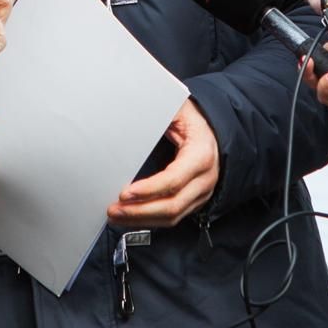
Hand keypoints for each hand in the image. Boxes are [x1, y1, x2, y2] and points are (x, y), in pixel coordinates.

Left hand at [110, 99, 222, 227]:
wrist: (214, 133)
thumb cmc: (193, 121)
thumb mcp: (179, 108)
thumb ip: (159, 109)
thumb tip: (134, 107)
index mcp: (201, 155)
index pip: (174, 180)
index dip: (149, 189)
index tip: (125, 192)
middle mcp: (204, 179)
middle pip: (172, 206)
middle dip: (140, 211)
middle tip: (114, 209)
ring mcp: (201, 194)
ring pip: (172, 217)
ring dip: (141, 219)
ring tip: (116, 215)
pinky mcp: (194, 202)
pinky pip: (172, 218)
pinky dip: (149, 220)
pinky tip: (130, 217)